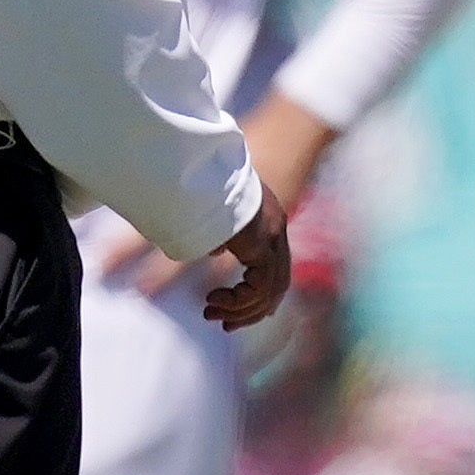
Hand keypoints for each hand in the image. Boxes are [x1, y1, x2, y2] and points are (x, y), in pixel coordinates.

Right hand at [99, 95, 339, 298]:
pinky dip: (239, 300)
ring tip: (210, 312)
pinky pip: (261, 285)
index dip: (252, 290)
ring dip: (240, 307)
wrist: (205, 153)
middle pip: (275, 282)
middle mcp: (273, 226)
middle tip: (219, 321)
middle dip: (249, 308)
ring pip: (269, 289)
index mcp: (263, 218)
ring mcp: (271, 232)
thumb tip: (215, 252)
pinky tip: (211, 300)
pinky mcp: (263, 238)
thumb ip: (220, 229)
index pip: (269, 264)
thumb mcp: (212, 206)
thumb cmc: (199, 171)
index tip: (225, 302)